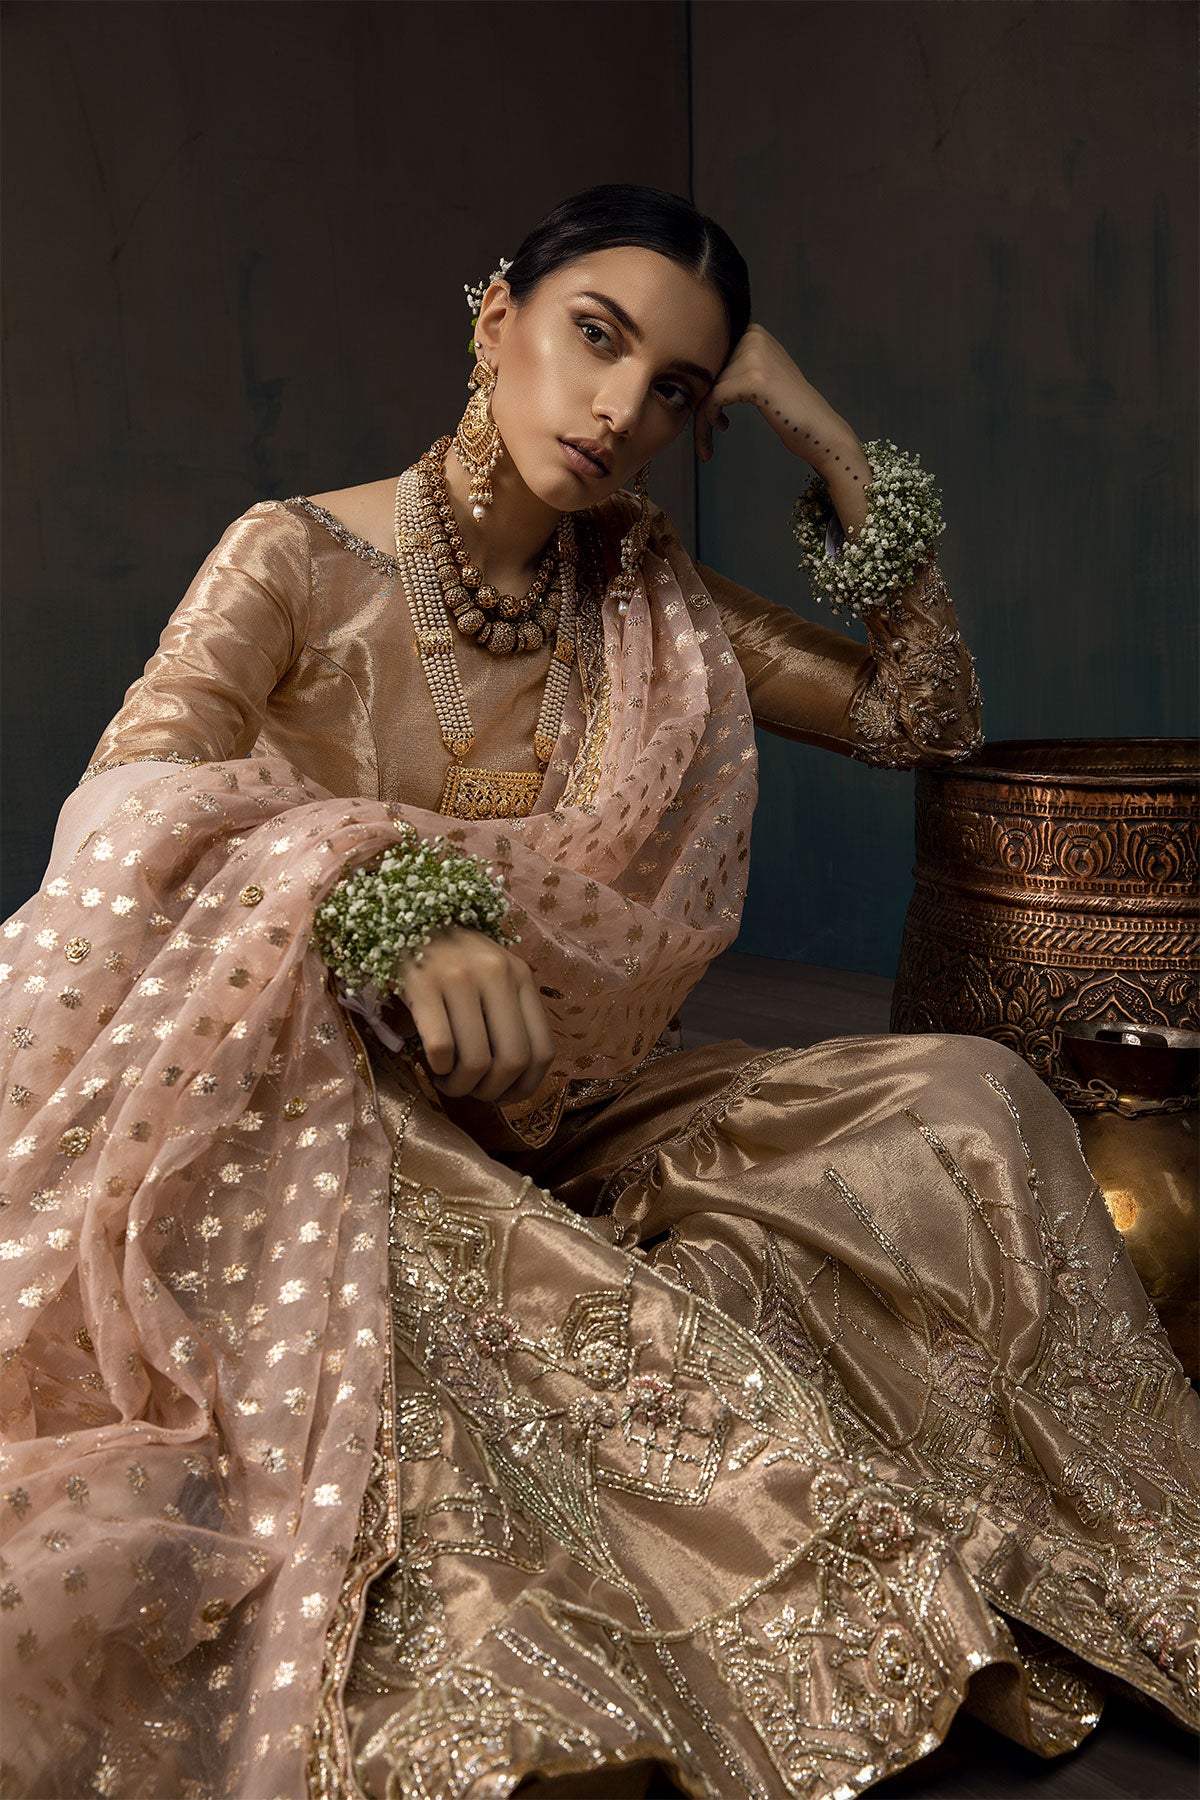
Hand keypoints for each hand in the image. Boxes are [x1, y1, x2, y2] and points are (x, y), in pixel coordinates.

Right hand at [385, 924, 555, 1104]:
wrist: (405, 917)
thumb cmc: (452, 957)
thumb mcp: (493, 976)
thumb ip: (509, 1014)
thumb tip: (514, 1080)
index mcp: (521, 976)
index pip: (543, 1051)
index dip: (525, 1088)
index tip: (502, 1096)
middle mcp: (496, 974)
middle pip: (512, 1061)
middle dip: (490, 1092)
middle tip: (470, 1091)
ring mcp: (459, 977)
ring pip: (476, 1061)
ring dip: (460, 1086)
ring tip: (446, 1080)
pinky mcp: (422, 983)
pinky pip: (440, 1048)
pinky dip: (438, 1068)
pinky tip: (431, 1063)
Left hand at [693, 322, 858, 470]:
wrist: (820, 430)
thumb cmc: (789, 410)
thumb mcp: (762, 374)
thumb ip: (735, 364)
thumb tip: (695, 369)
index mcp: (753, 332)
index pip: (708, 355)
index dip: (699, 384)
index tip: (703, 410)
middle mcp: (753, 336)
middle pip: (704, 371)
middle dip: (699, 402)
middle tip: (705, 429)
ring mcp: (754, 356)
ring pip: (705, 387)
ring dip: (702, 417)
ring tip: (711, 436)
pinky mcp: (752, 379)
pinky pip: (711, 400)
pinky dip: (706, 422)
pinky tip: (721, 429)